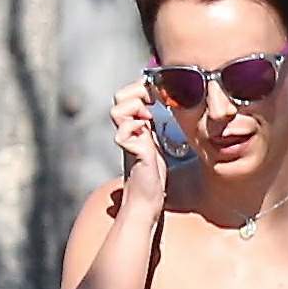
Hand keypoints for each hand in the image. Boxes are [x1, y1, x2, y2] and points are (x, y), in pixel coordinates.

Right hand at [110, 77, 168, 208]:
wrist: (147, 199)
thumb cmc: (153, 175)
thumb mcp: (157, 144)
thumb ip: (156, 127)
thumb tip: (169, 109)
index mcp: (133, 125)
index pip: (129, 94)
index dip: (143, 89)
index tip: (161, 95)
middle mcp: (127, 129)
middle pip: (119, 96)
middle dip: (138, 92)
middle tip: (155, 103)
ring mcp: (126, 139)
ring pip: (117, 108)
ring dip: (136, 107)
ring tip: (149, 118)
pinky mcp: (130, 150)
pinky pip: (124, 129)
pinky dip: (136, 125)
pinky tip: (147, 133)